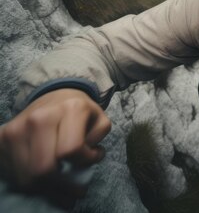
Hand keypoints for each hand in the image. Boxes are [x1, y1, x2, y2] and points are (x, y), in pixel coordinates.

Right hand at [0, 89, 110, 205]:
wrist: (55, 96)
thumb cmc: (79, 112)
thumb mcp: (99, 118)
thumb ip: (100, 136)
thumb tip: (90, 156)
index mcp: (69, 109)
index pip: (71, 149)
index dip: (84, 160)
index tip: (91, 159)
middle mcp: (40, 118)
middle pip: (44, 169)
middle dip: (62, 185)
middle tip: (75, 191)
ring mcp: (17, 128)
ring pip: (26, 177)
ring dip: (45, 189)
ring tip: (60, 188)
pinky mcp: (2, 138)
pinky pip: (12, 173)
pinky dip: (28, 184)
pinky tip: (43, 182)